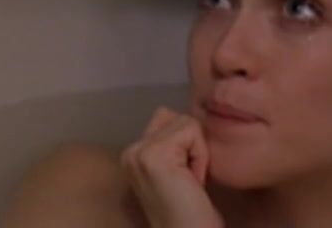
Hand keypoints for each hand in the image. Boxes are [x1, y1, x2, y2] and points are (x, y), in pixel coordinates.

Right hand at [122, 108, 222, 227]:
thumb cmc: (189, 215)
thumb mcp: (175, 173)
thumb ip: (172, 148)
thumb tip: (190, 121)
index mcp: (133, 155)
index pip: (166, 120)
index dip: (186, 145)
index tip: (185, 178)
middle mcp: (130, 151)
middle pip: (174, 117)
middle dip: (191, 144)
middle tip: (189, 179)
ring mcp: (139, 152)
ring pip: (185, 122)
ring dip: (198, 150)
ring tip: (191, 180)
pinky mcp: (154, 154)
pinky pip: (191, 131)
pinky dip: (201, 155)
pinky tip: (194, 181)